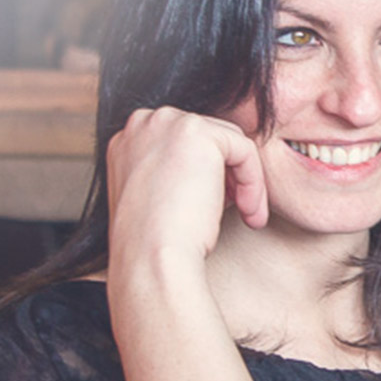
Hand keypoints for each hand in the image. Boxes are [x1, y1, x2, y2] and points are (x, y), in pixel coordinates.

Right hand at [106, 107, 268, 269]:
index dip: (207, 174)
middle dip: (227, 174)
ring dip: (244, 180)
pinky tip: (249, 211)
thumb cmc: (154, 243)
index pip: (183, 146)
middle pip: (208, 139)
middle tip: (239, 209)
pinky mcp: (197, 131)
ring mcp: (167, 123)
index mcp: (127, 141)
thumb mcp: (158, 199)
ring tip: (246, 214)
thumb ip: (175, 174)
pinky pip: (244, 149)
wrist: (151, 257)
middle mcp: (143, 124)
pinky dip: (253, 182)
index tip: (218, 204)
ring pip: (229, 144)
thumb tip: (216, 170)